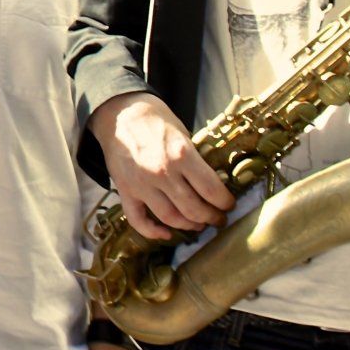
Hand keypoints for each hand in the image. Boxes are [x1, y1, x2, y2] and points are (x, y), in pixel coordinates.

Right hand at [88, 91, 232, 239]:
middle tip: (218, 218)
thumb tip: (213, 184)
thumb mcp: (184, 134)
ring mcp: (141, 184)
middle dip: (211, 217)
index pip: (211, 190)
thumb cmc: (156, 121)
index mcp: (181, 155)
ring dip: (189, 226)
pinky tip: (166, 234)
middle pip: (194, 209)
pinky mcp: (125, 190)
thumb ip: (196, 161)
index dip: (225, 202)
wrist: (119, 114)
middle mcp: (162, 173)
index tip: (229, 205)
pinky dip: (153, 232)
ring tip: (198, 224)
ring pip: (170, 218)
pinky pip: (138, 220)